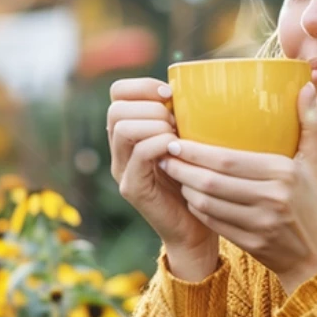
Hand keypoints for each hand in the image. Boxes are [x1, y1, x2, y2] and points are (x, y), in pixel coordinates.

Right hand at [107, 78, 218, 264]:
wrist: (198, 230)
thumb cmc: (200, 181)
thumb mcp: (191, 141)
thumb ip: (185, 118)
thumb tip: (200, 87)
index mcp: (131, 134)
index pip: (118, 94)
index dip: (143, 86)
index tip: (171, 95)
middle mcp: (120, 151)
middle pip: (117, 108)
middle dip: (150, 106)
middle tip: (177, 121)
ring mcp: (123, 170)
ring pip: (123, 127)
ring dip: (155, 123)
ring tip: (177, 136)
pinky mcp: (133, 188)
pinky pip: (138, 154)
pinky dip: (159, 144)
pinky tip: (178, 149)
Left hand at [159, 82, 316, 293]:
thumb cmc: (314, 203)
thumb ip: (311, 123)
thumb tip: (307, 87)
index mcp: (284, 174)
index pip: (228, 160)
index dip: (197, 152)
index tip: (175, 140)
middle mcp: (271, 199)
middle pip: (212, 181)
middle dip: (182, 168)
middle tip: (165, 154)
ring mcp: (259, 224)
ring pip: (207, 203)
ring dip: (184, 188)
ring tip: (173, 172)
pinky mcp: (250, 243)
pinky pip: (212, 222)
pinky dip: (196, 208)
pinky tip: (188, 196)